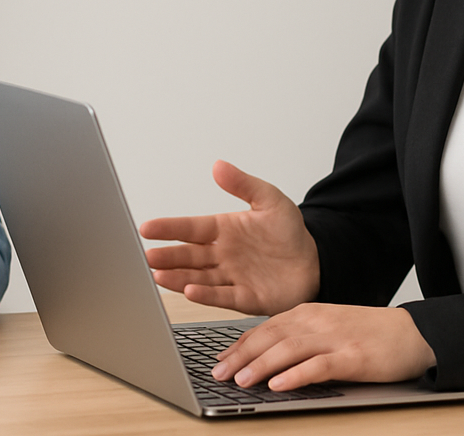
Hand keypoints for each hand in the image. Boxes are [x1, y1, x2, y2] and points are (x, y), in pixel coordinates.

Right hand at [139, 160, 319, 316]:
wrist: (315, 262)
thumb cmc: (290, 233)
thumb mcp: (270, 200)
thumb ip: (244, 184)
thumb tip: (219, 165)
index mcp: (224, 230)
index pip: (191, 228)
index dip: (169, 228)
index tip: (147, 227)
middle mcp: (223, 255)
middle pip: (189, 255)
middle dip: (168, 256)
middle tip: (148, 255)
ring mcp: (232, 277)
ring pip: (198, 277)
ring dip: (178, 277)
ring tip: (158, 275)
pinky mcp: (245, 297)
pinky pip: (222, 296)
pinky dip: (206, 295)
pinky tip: (189, 291)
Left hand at [212, 303, 436, 389]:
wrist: (413, 333)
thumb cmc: (369, 333)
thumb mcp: (328, 328)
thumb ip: (299, 338)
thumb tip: (264, 360)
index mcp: (308, 312)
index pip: (264, 328)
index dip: (239, 345)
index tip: (219, 360)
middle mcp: (317, 321)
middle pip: (270, 337)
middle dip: (241, 356)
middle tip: (218, 374)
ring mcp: (335, 337)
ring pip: (289, 349)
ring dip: (261, 365)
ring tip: (240, 381)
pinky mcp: (354, 356)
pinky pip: (319, 365)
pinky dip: (297, 375)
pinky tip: (279, 385)